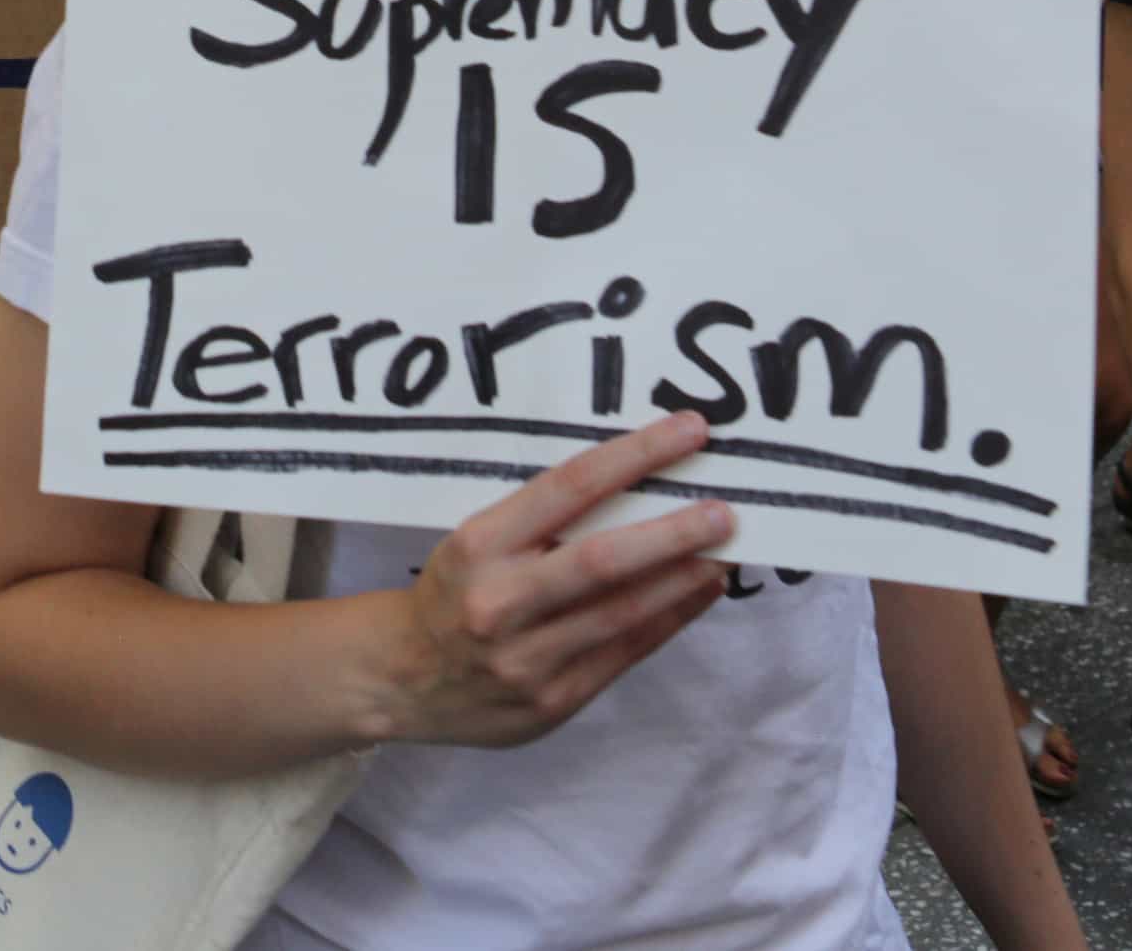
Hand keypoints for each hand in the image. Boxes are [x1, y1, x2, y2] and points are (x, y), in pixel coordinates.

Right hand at [374, 413, 731, 749]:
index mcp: (479, 545)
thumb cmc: (454, 591)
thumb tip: (637, 484)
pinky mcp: (553, 700)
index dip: (634, 457)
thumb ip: (541, 522)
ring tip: (727, 552)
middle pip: (602, 560)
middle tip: (725, 510)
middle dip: (673, 532)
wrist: (404, 680)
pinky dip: (669, 618)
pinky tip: (698, 591)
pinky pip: (625, 653)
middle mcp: (501, 601)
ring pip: (623, 612)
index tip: (687, 431)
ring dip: (684, 578)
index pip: (567, 488)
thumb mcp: (477, 542)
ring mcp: (527, 658)